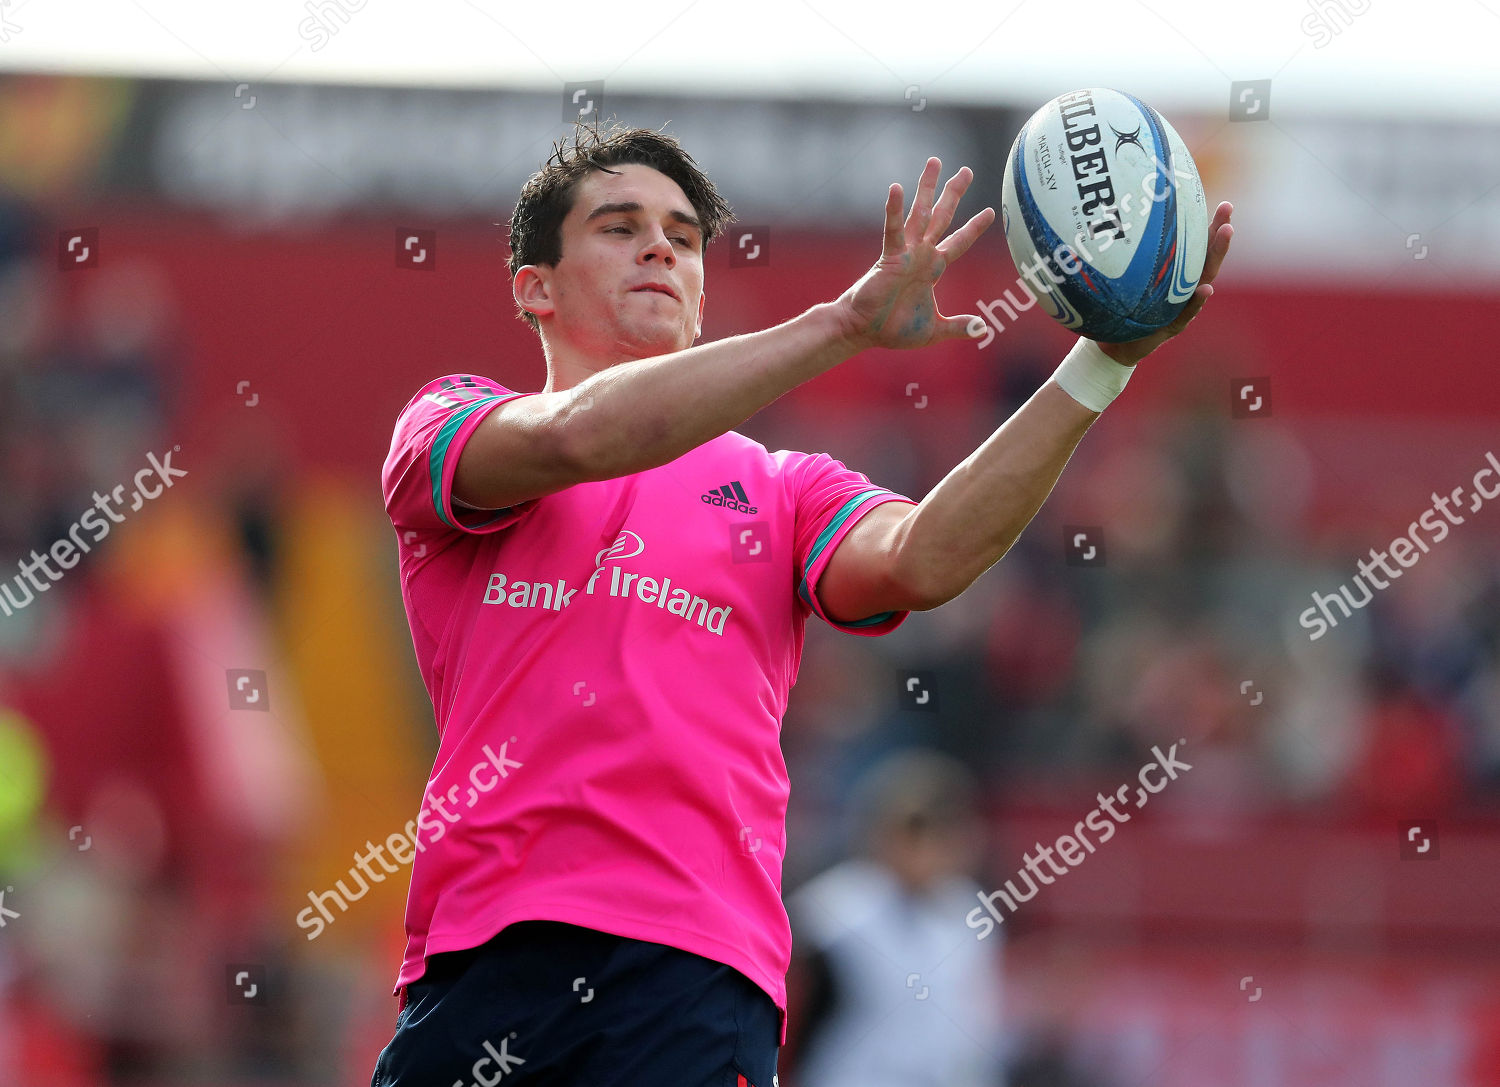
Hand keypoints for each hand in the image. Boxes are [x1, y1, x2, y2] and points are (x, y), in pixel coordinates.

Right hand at [834, 157, 995, 352]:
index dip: (974, 228)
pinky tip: (896, 188)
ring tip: (935, 161)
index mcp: (932, 269)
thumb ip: (959, 326)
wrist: (865, 332)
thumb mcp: (935, 330)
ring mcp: (906, 252)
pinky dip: (894, 209)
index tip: (990, 211)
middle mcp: (921, 255)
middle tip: (966, 170)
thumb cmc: (893, 330)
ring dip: (927, 187)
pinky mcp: (890, 256)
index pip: (959, 242)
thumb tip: (982, 329)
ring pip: (921, 213)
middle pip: (943, 217)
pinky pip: (893, 229)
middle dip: (954, 193)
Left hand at [1096, 201, 1234, 365]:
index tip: (1224, 203)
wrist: (1112, 347)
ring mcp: (1181, 307)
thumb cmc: (1117, 308)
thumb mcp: (1120, 280)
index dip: (1210, 225)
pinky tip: (1205, 289)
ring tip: (1225, 233)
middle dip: (1219, 234)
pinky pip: (1185, 314)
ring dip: (1215, 257)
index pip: (1195, 247)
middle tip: (1228, 211)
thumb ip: (1121, 260)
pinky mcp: (1172, 326)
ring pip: (1203, 281)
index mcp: (1174, 275)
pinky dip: (1195, 302)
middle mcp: (1183, 289)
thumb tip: (1106, 221)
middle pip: (1206, 259)